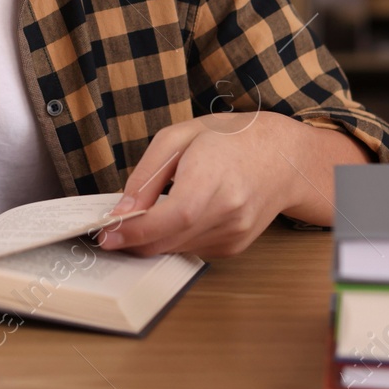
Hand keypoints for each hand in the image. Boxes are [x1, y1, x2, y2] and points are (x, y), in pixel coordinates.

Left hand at [96, 113, 367, 258]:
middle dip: (133, 239)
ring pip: (176, 250)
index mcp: (212, 180)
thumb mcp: (178, 137)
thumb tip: (122, 211)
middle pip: (165, 242)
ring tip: (148, 213)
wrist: (283, 157)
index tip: (105, 234)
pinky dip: (176, 237)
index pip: (165, 220)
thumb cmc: (231, 138)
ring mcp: (234, 235)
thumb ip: (147, 176)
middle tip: (112, 228)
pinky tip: (182, 213)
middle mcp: (227, 214)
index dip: (131, 232)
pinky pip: (191, 249)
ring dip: (154, 239)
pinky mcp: (234, 247)